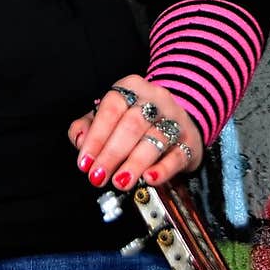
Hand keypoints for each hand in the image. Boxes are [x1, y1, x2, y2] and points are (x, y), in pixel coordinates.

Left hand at [67, 76, 202, 192]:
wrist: (180, 118)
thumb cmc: (137, 119)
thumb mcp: (109, 115)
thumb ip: (88, 125)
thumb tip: (79, 140)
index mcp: (132, 88)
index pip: (112, 108)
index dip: (96, 136)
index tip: (85, 162)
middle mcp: (156, 100)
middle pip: (132, 124)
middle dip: (112, 153)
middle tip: (98, 176)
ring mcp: (176, 119)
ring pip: (155, 139)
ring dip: (134, 163)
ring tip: (120, 181)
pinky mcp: (190, 142)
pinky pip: (177, 155)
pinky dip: (163, 169)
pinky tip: (150, 178)